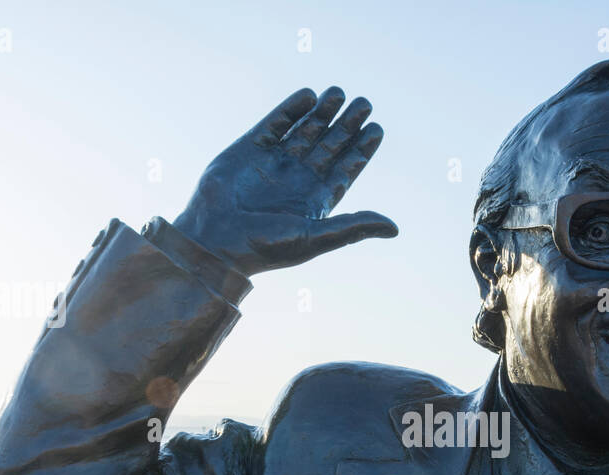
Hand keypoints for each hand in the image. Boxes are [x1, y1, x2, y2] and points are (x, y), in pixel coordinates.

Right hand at [173, 87, 396, 274]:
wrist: (214, 241)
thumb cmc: (265, 247)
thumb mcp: (315, 238)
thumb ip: (354, 227)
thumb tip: (394, 228)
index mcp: (315, 200)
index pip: (345, 168)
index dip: (361, 149)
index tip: (376, 129)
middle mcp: (297, 179)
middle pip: (330, 145)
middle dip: (347, 124)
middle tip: (365, 103)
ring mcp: (274, 162)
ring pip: (305, 131)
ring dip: (323, 112)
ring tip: (340, 93)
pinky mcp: (250, 149)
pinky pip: (276, 124)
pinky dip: (291, 110)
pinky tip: (309, 96)